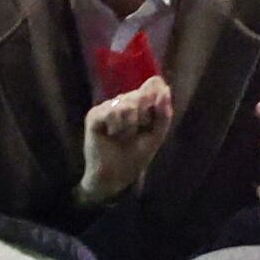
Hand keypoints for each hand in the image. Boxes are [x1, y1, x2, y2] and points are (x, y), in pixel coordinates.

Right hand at [78, 73, 174, 203]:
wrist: (116, 175)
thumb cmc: (137, 154)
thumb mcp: (157, 133)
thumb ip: (163, 112)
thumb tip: (165, 89)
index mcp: (141, 102)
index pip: (154, 84)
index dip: (157, 100)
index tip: (153, 120)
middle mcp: (124, 100)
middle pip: (142, 95)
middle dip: (144, 118)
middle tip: (134, 133)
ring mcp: (108, 106)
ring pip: (126, 104)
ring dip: (129, 126)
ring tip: (123, 136)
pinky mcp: (94, 115)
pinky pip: (111, 111)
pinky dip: (116, 127)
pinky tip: (112, 135)